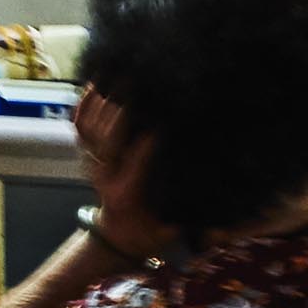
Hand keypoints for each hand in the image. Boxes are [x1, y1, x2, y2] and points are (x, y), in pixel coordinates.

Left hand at [76, 88, 175, 257]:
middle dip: (124, 112)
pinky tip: (97, 82)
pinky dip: (85, 103)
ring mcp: (92, 162)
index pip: (137, 161)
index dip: (150, 140)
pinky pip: (80, 125)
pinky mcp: (86, 153)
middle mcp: (105, 175)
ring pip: (91, 128)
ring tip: (121, 74)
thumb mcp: (173, 225)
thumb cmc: (153, 227)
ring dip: (104, 102)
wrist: (120, 234)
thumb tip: (227, 199)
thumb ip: (191, 212)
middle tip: (140, 85)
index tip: (167, 121)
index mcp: (127, 193)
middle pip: (108, 139)